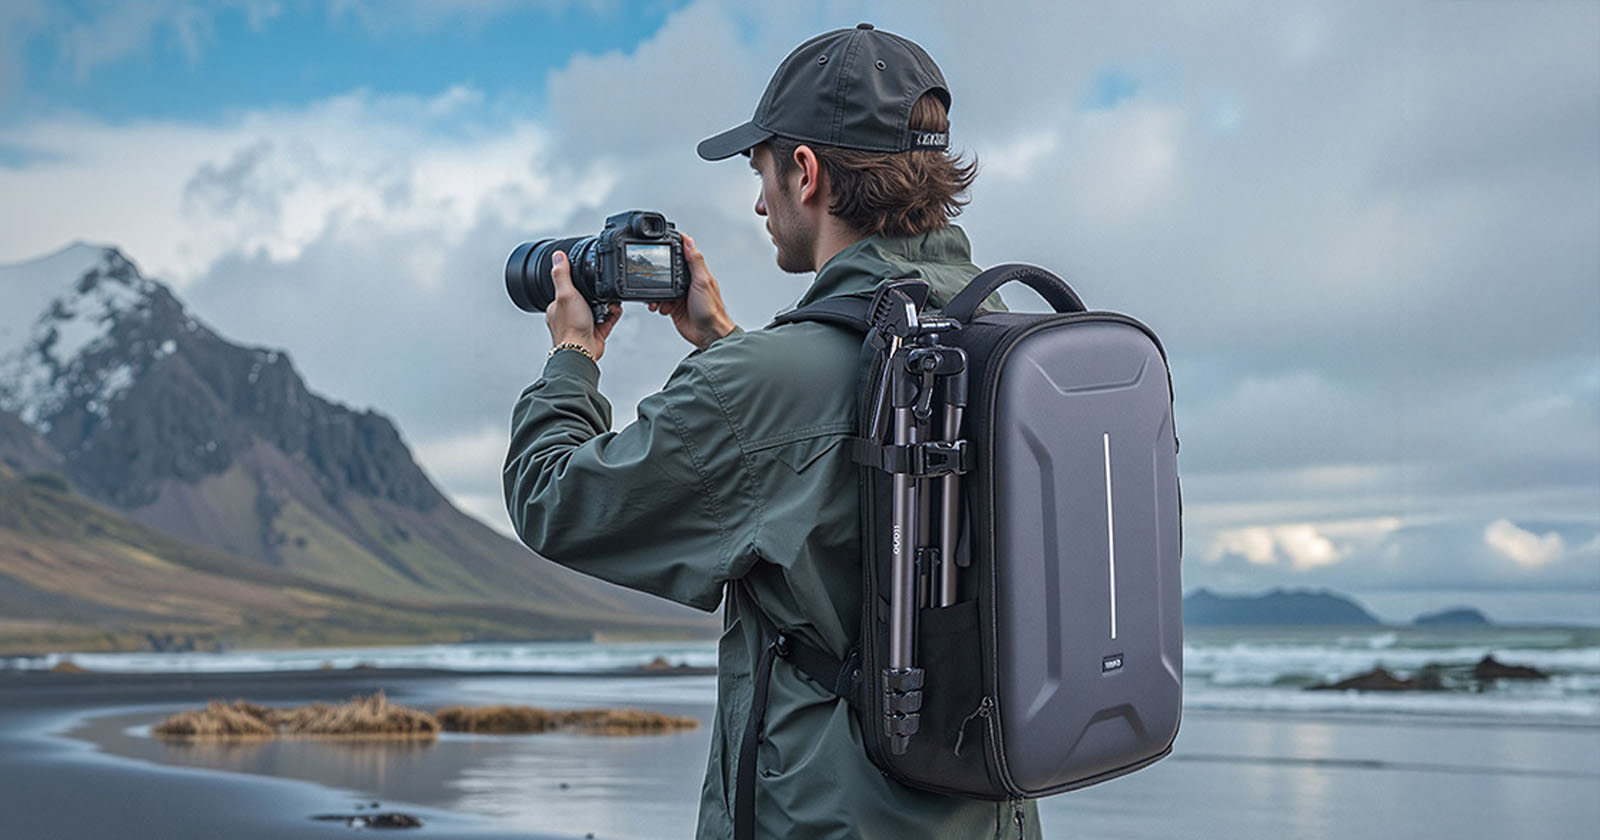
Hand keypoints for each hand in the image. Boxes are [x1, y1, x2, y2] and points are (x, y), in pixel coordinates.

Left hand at [546, 251, 621, 359]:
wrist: (582, 351)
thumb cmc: (570, 326)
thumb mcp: (565, 294)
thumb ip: (562, 274)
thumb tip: (557, 256)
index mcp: (558, 306)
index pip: (569, 288)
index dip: (580, 282)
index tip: (590, 278)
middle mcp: (570, 315)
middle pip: (587, 297)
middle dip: (598, 294)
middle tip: (604, 291)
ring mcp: (583, 324)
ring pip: (599, 308)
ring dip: (608, 304)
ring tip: (611, 302)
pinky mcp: (596, 333)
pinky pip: (608, 319)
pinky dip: (614, 314)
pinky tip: (616, 310)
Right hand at [648, 234, 735, 349]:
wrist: (708, 334)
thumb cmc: (711, 310)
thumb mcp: (702, 281)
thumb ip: (695, 261)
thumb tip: (689, 241)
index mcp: (696, 273)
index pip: (683, 256)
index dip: (673, 249)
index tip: (662, 244)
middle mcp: (688, 283)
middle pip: (668, 272)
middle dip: (658, 275)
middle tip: (652, 277)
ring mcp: (680, 295)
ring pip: (661, 288)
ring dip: (655, 292)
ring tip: (656, 298)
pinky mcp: (674, 307)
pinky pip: (659, 301)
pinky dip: (656, 304)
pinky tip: (660, 307)